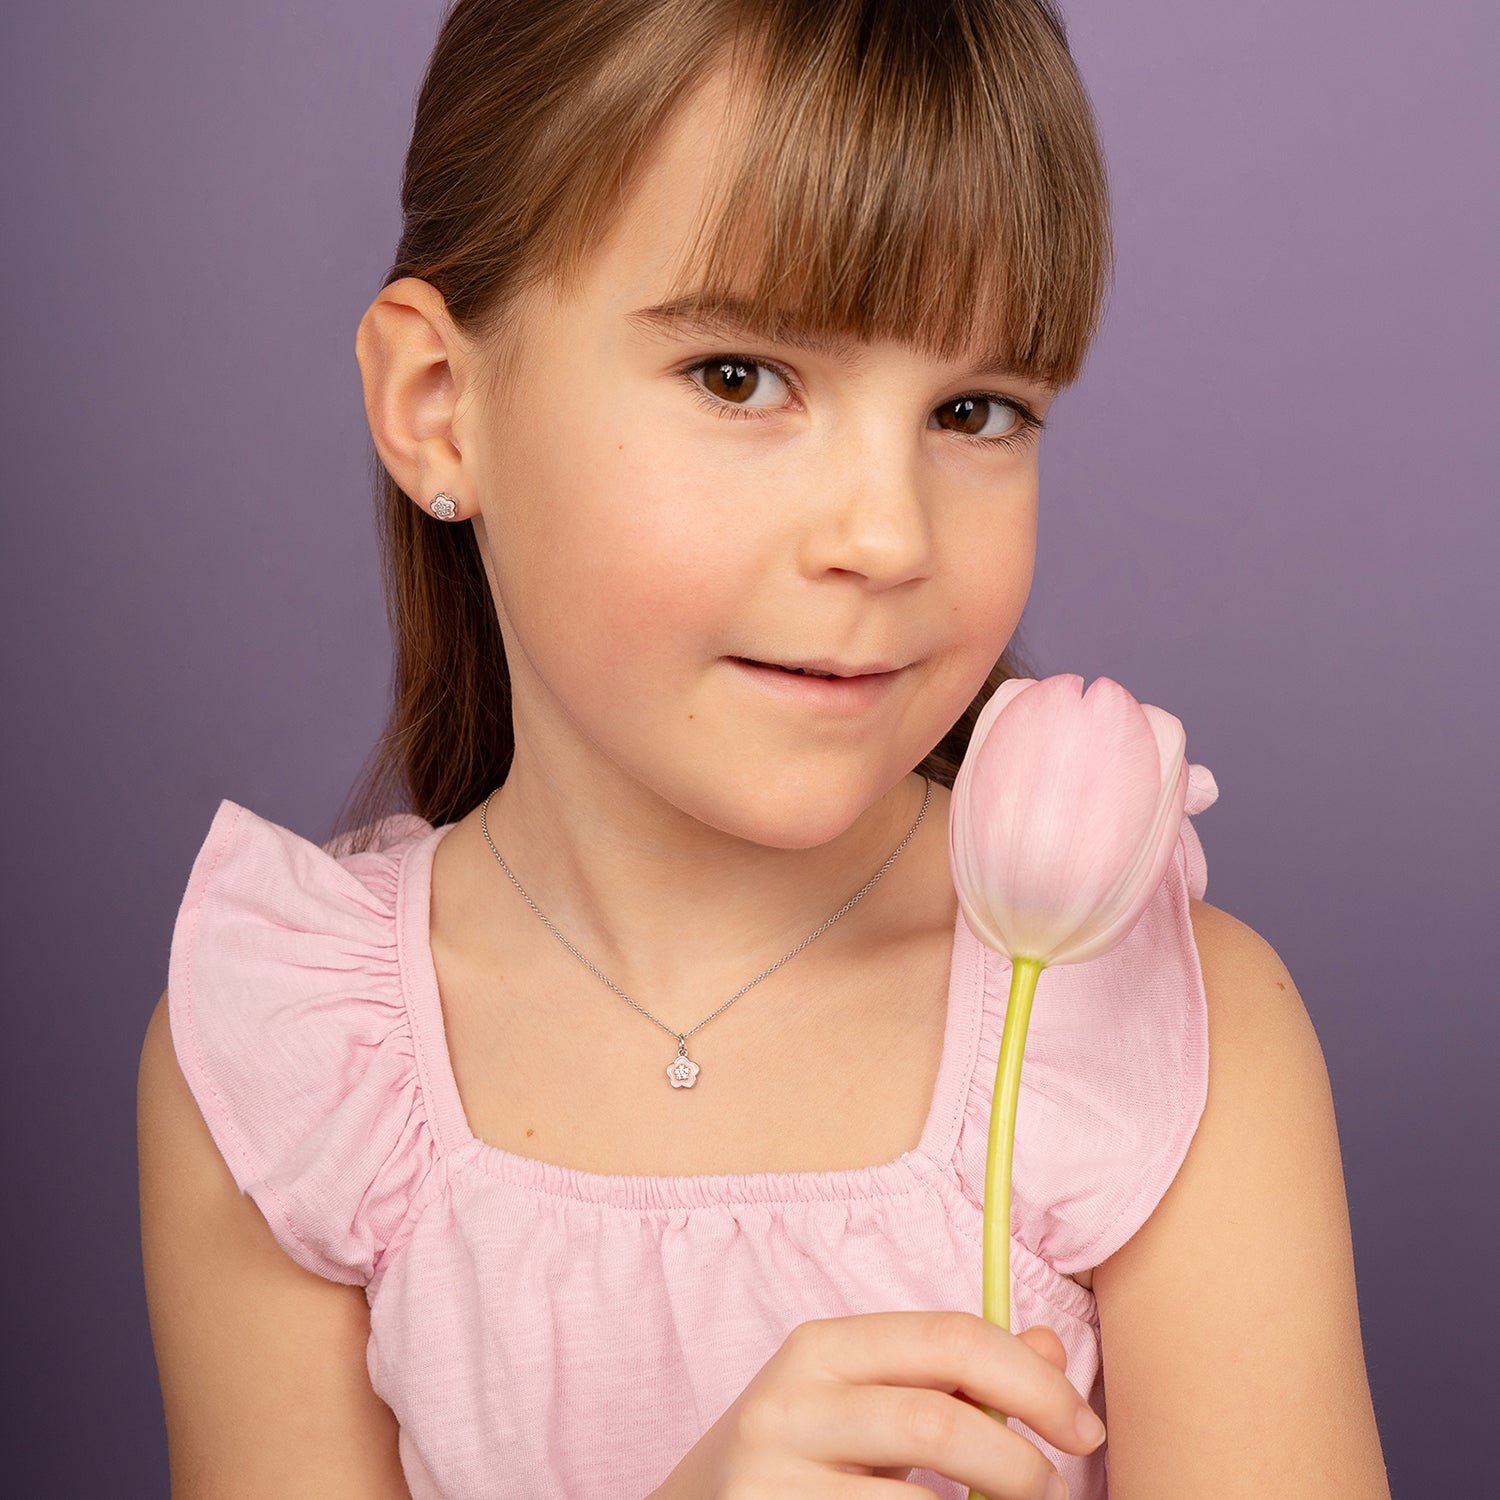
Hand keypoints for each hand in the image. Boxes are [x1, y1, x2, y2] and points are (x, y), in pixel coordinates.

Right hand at [649, 1310, 1103, 1498]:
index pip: (951, 1339)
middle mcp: (790, 1405)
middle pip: (942, 1422)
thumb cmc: (801, 1455)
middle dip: (1023, 1466)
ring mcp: (773, 1482)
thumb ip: (950, 1372)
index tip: (1083, 1427)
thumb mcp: (864, 1397)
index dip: (1034, 1383)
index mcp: (821, 1348)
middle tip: (1053, 1493)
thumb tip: (1049, 1348)